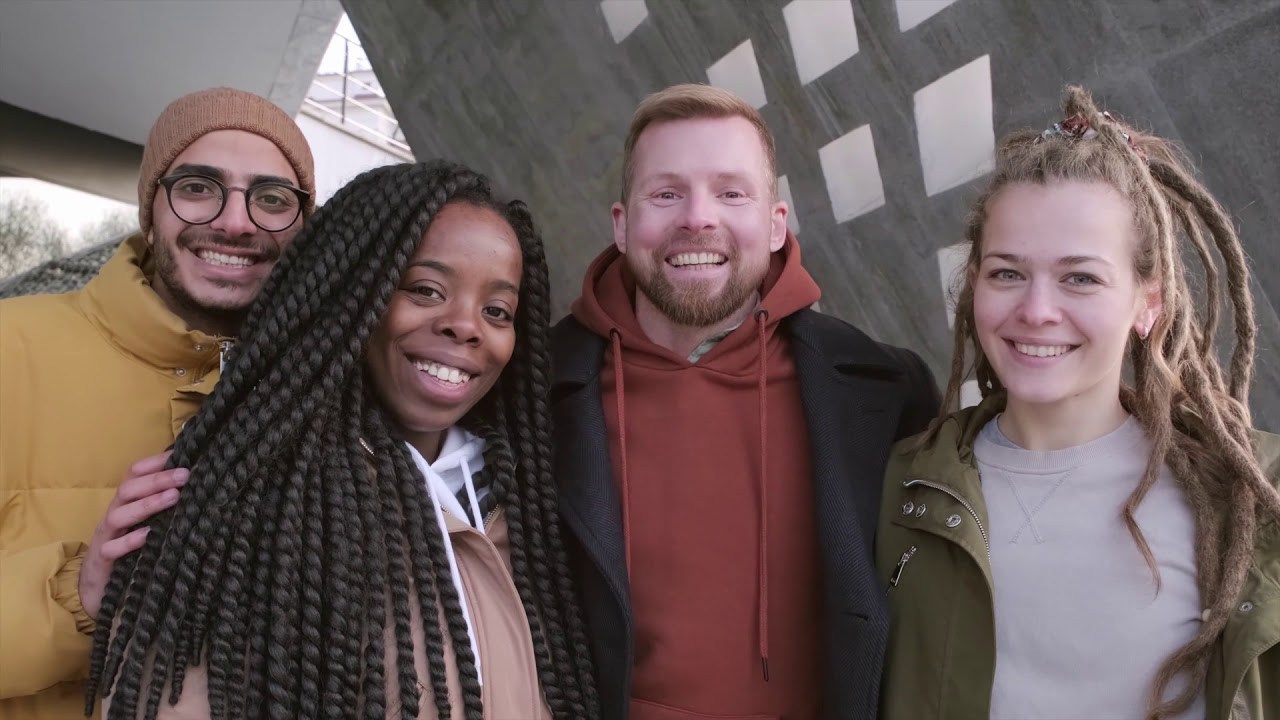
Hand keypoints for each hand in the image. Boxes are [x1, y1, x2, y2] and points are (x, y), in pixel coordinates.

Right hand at [79, 451, 187, 620]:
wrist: (98, 586)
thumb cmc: (130, 547)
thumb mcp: (147, 522)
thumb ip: (165, 504)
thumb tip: (198, 482)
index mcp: (126, 502)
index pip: (135, 473)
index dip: (155, 462)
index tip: (181, 454)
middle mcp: (115, 514)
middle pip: (128, 489)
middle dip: (157, 479)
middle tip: (185, 475)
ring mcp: (107, 536)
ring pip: (119, 514)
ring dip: (147, 504)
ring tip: (174, 496)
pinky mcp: (103, 560)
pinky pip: (113, 548)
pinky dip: (130, 541)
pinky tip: (149, 535)